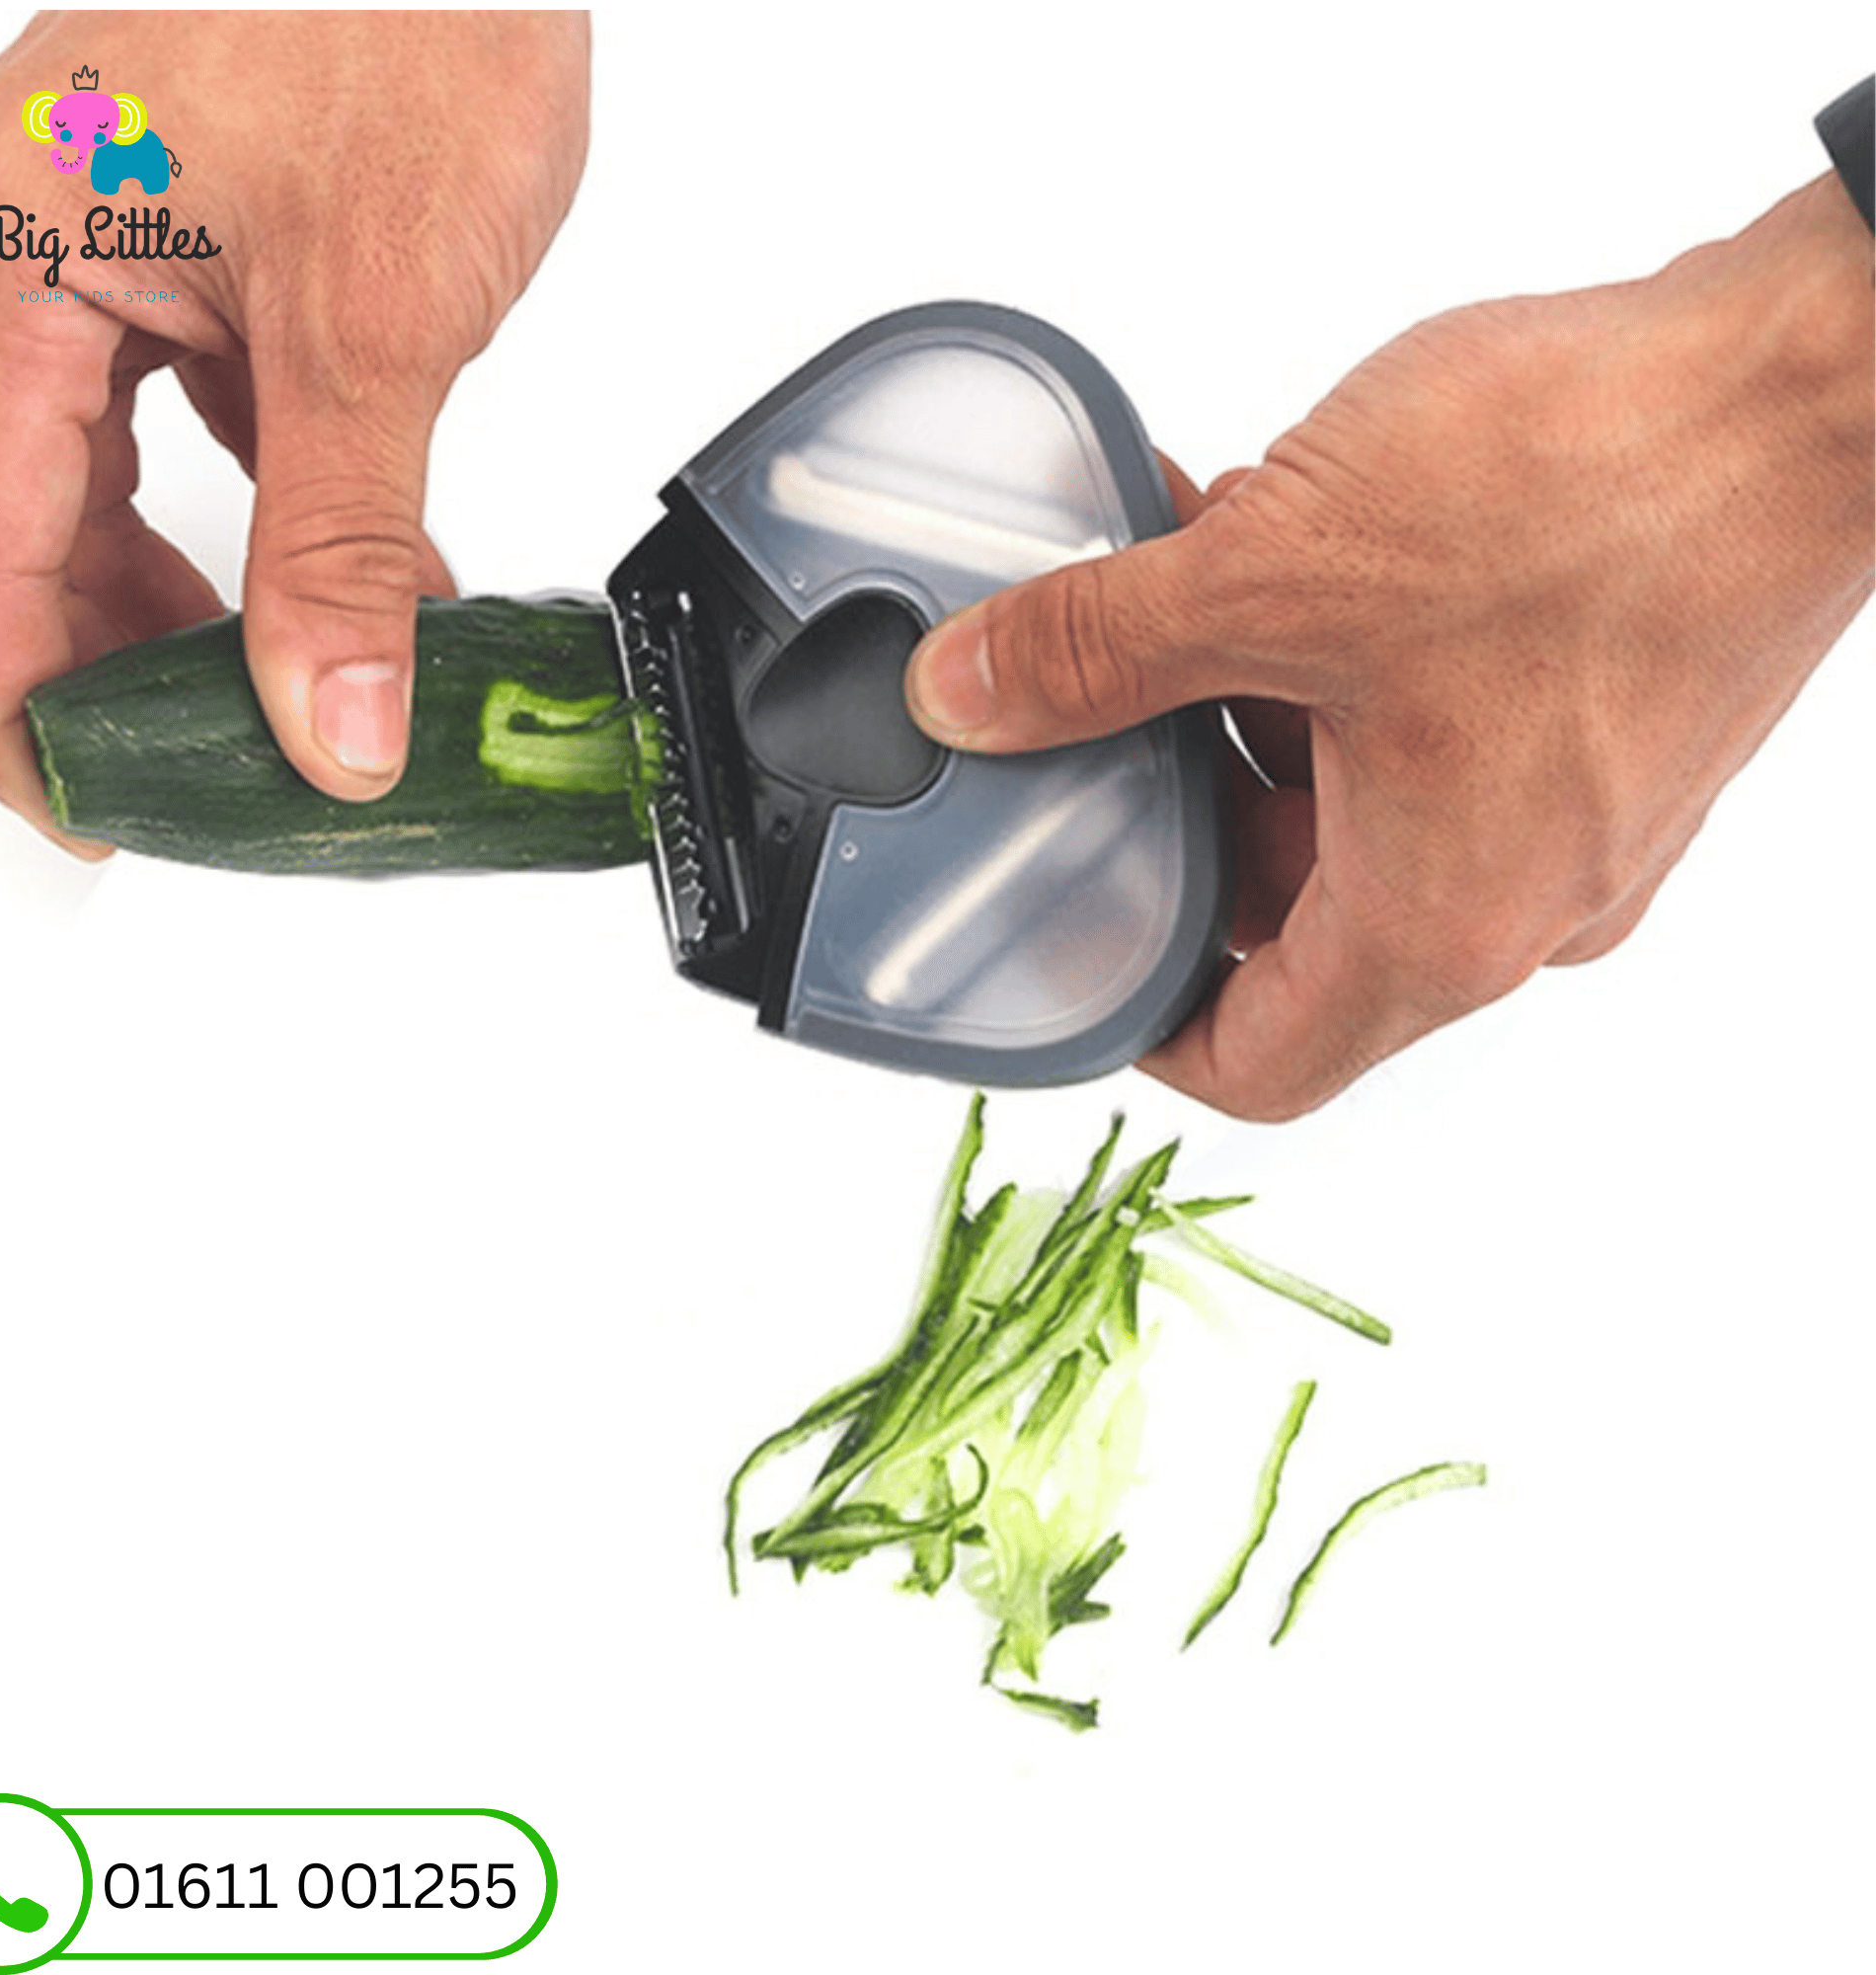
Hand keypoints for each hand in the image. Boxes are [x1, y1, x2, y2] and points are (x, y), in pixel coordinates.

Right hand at [0, 10, 590, 845]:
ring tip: (256, 694)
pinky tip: (337, 583)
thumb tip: (326, 721)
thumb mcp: (375, 332)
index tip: (79, 808)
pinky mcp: (192, 254)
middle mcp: (21, 246)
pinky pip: (185, 422)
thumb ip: (343, 547)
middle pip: (20, 518)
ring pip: (100, 478)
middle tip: (179, 772)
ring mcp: (104, 247)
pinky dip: (255, 517)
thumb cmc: (412, 27)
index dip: (18, 702)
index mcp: (1, 251)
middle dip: (101, 659)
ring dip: (178, 597)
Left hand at [906, 176, 1873, 1118]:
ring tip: (1173, 596)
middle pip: (1291, 923)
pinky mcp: (1605, 724)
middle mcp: (1518, 901)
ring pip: (1355, 812)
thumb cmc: (1604, 489)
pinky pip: (1429, 735)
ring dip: (1248, 716)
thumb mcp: (1278, 573)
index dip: (1140, 1026)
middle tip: (1092, 721)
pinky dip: (1336, 668)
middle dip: (1177, 815)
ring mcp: (1572, 816)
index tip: (1070, 952)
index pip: (1254, 1065)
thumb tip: (966, 692)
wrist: (1825, 373)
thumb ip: (1097, 649)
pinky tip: (1276, 549)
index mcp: (1437, 926)